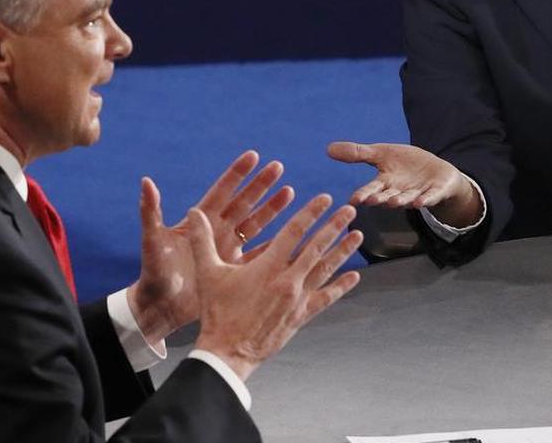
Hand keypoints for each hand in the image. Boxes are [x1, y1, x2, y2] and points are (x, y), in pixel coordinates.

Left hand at [129, 151, 294, 341]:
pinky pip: (259, 254)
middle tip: (278, 167)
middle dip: (260, 185)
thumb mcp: (153, 241)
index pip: (222, 191)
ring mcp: (227, 250)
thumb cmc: (154, 273)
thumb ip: (151, 212)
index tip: (254, 155)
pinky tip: (291, 236)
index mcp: (199, 221)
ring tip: (289, 192)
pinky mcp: (233, 269)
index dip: (237, 174)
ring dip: (272, 209)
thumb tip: (146, 181)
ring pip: (255, 224)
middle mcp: (216, 232)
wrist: (161, 308)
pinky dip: (274, 245)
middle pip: (243, 202)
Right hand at [187, 195, 362, 380]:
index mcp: (268, 266)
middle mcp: (288, 280)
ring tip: (357, 234)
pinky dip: (341, 286)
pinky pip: (326, 298)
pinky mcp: (301, 316)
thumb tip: (193, 212)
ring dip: (342, 251)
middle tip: (349, 209)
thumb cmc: (217, 312)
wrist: (228, 352)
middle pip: (316, 247)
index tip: (325, 199)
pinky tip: (354, 277)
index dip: (310, 212)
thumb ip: (202, 240)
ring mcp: (297, 299)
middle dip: (334, 226)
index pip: (294, 231)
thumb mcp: (208, 273)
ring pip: (325, 269)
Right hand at [327, 141, 481, 226]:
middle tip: (371, 200)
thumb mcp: (381, 154)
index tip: (353, 200)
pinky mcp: (435, 192)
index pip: (371, 189)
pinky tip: (420, 202)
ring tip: (393, 202)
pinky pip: (430, 197)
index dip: (363, 194)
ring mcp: (417, 193)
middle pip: (387, 196)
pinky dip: (425, 199)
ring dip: (401, 201)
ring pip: (407, 199)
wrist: (435, 171)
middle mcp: (399, 191)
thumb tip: (328, 148)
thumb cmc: (404, 164)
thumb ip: (357, 153)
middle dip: (380, 198)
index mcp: (385, 183)